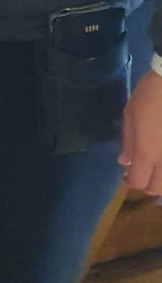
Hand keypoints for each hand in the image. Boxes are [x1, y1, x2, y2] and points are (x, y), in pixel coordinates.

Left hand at [120, 70, 161, 195]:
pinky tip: (161, 158)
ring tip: (155, 167)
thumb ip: (128, 141)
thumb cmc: (150, 94)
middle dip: (147, 185)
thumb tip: (125, 162)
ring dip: (161, 180)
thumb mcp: (130, 114)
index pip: (139, 181)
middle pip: (158, 188)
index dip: (130, 181)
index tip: (126, 174)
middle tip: (142, 172)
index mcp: (147, 152)